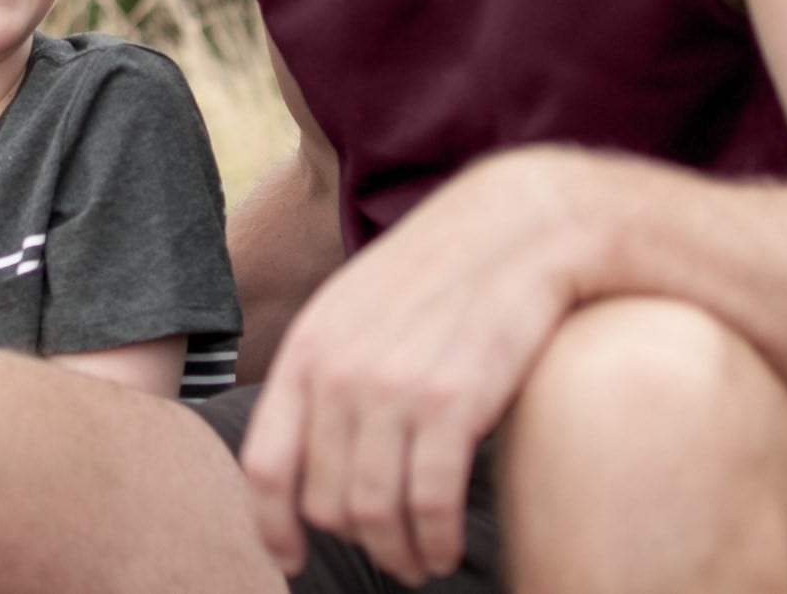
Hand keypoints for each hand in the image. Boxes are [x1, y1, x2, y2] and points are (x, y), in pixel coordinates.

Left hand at [237, 150, 603, 585]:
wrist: (521, 226)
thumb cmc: (443, 270)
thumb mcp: (358, 305)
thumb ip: (327, 367)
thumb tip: (310, 444)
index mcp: (309, 348)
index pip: (265, 464)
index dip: (272, 525)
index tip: (288, 557)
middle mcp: (339, 372)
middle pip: (324, 500)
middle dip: (355, 541)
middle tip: (386, 552)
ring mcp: (393, 388)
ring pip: (374, 514)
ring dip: (398, 553)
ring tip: (420, 560)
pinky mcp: (452, 404)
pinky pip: (428, 506)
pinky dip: (435, 541)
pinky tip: (445, 546)